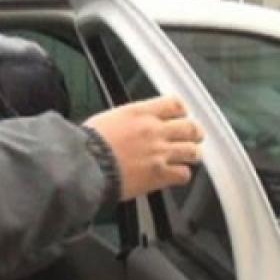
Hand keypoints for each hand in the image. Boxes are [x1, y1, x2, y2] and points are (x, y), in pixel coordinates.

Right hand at [83, 96, 204, 200]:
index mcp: (140, 113)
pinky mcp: (159, 175)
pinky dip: (182, 175)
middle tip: (194, 137)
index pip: (175, 104)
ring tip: (190, 157)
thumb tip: (131, 124)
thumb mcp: (106, 119)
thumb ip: (127, 120)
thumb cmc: (87, 145)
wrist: (84, 166)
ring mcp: (160, 153)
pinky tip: (177, 175)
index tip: (182, 116)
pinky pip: (183, 174)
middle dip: (194, 133)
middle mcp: (155, 130)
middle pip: (189, 127)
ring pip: (192, 151)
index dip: (182, 111)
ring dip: (192, 154)